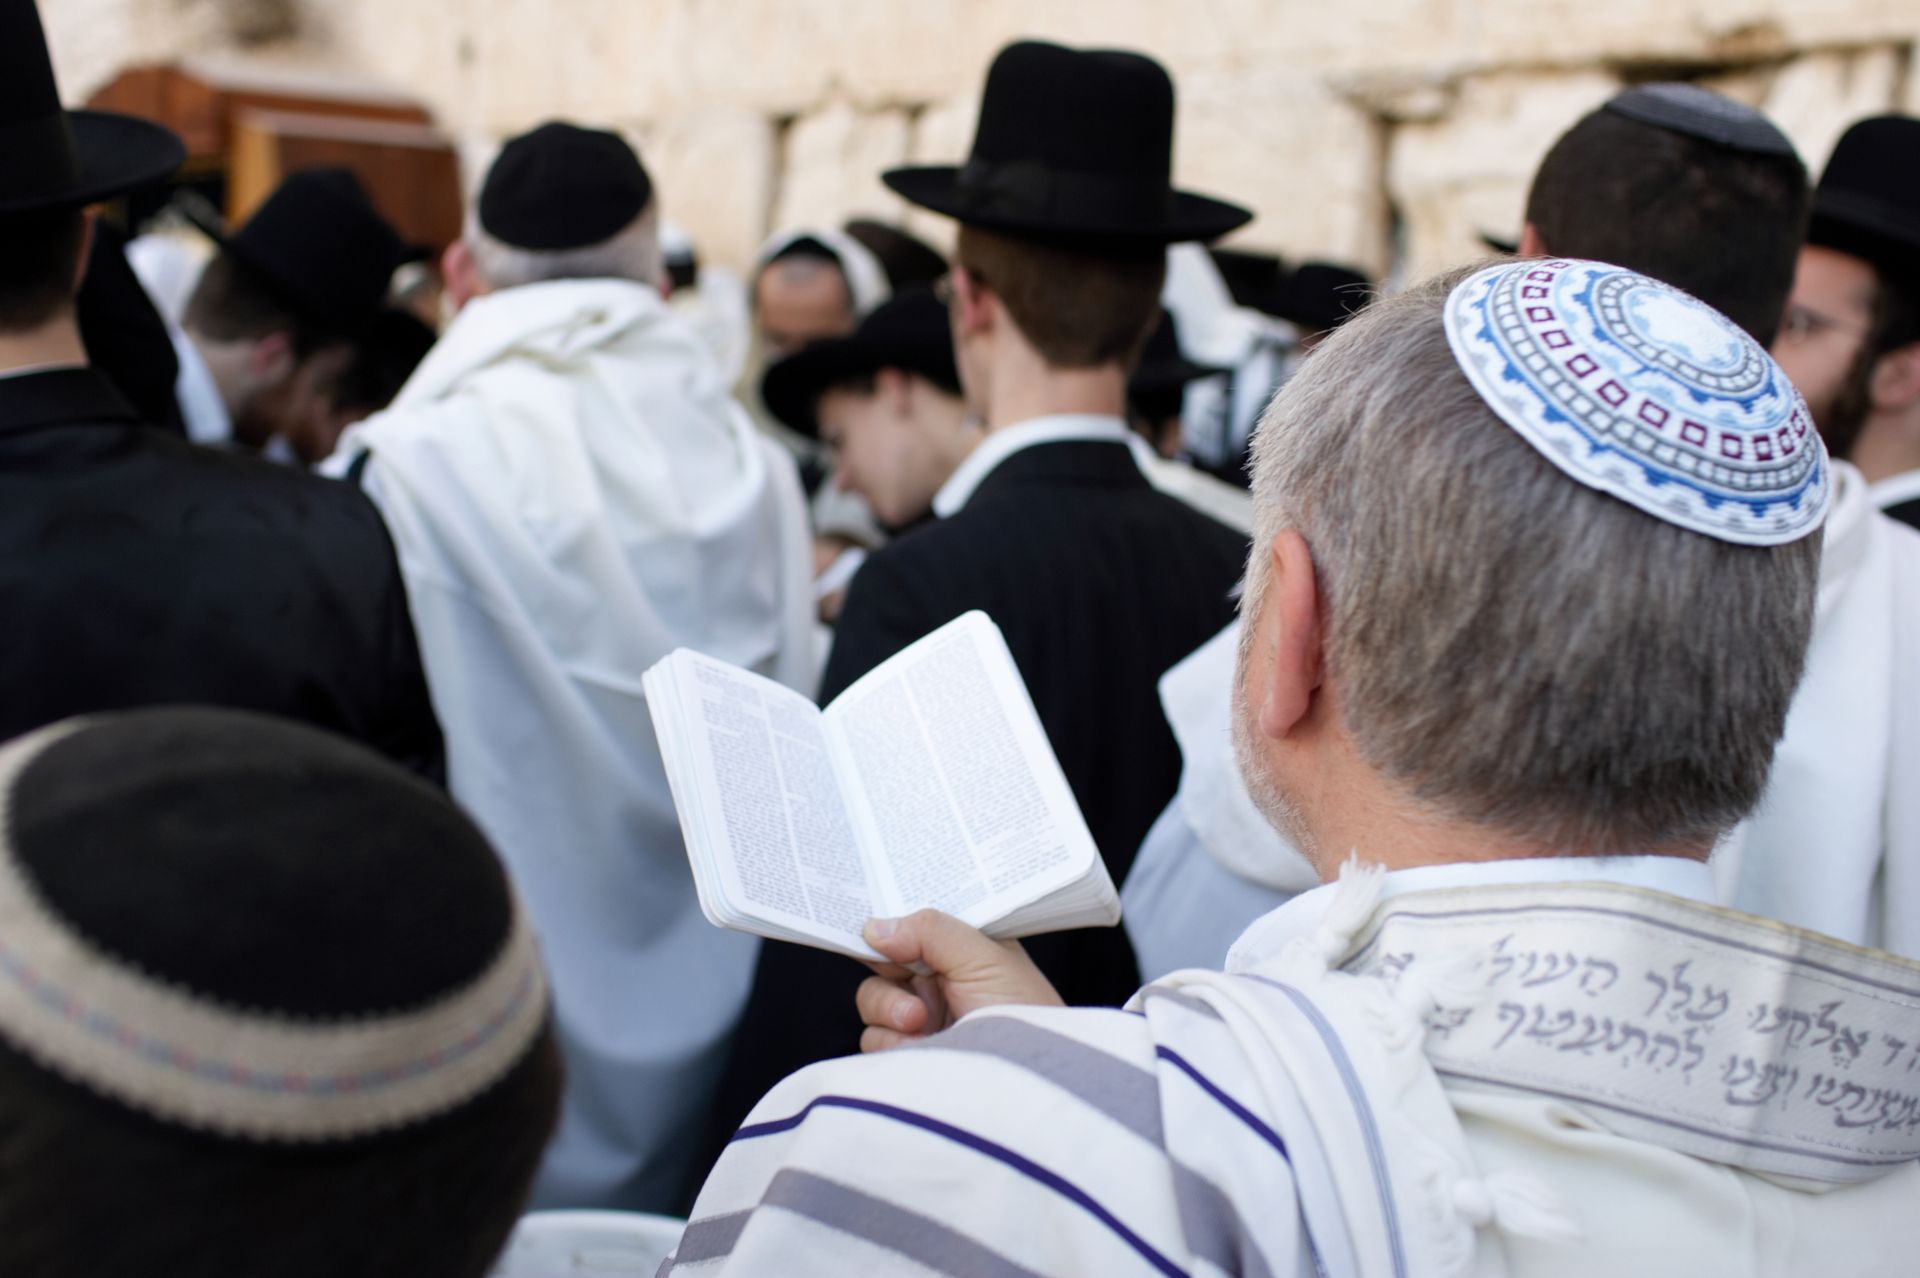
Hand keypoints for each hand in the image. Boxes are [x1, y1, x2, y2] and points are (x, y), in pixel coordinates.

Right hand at [855, 910, 1063, 1051]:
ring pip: (872, 999)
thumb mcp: (984, 958)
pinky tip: (921, 1047)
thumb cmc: (1025, 1013)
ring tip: (921, 1023)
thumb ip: (931, 931)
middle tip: (907, 980)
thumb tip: (876, 927)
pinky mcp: (910, 1052)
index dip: (889, 924)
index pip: (912, 925)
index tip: (869, 927)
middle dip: (887, 970)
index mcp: (958, 948)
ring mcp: (921, 1017)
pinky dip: (891, 1041)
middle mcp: (936, 979)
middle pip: (882, 960)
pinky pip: (874, 1038)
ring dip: (889, 1009)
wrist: (1030, 1080)